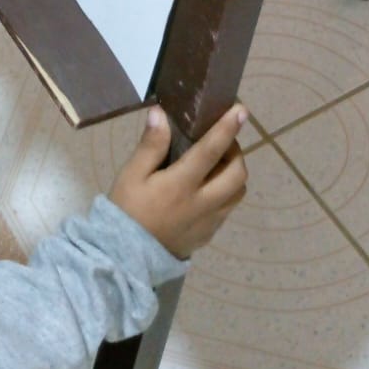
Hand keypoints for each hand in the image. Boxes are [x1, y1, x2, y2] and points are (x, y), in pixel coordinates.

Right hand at [109, 105, 247, 260]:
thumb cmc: (128, 210)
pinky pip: (228, 208)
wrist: (126, 257)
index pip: (211, 150)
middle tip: (221, 142)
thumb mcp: (132, 175)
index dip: (227, 128)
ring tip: (217, 164)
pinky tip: (207, 188)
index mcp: (182, 185)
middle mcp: (203, 203)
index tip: (241, 110)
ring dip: (235, 173)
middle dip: (236, 152)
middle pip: (237, 173)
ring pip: (238, 192)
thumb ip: (150, 146)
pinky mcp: (209, 234)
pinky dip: (226, 192)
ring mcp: (210, 221)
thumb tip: (161, 114)